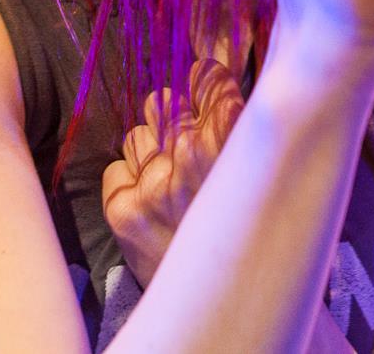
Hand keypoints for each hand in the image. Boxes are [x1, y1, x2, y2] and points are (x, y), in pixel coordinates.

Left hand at [101, 55, 246, 288]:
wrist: (229, 300)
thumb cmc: (250, 231)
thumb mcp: (259, 170)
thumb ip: (238, 124)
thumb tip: (215, 74)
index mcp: (232, 136)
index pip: (206, 78)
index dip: (203, 85)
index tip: (203, 92)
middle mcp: (191, 151)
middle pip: (164, 102)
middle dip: (172, 121)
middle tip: (185, 150)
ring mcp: (155, 181)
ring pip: (136, 136)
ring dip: (150, 154)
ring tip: (171, 185)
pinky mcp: (125, 210)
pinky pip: (114, 170)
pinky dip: (129, 184)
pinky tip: (151, 204)